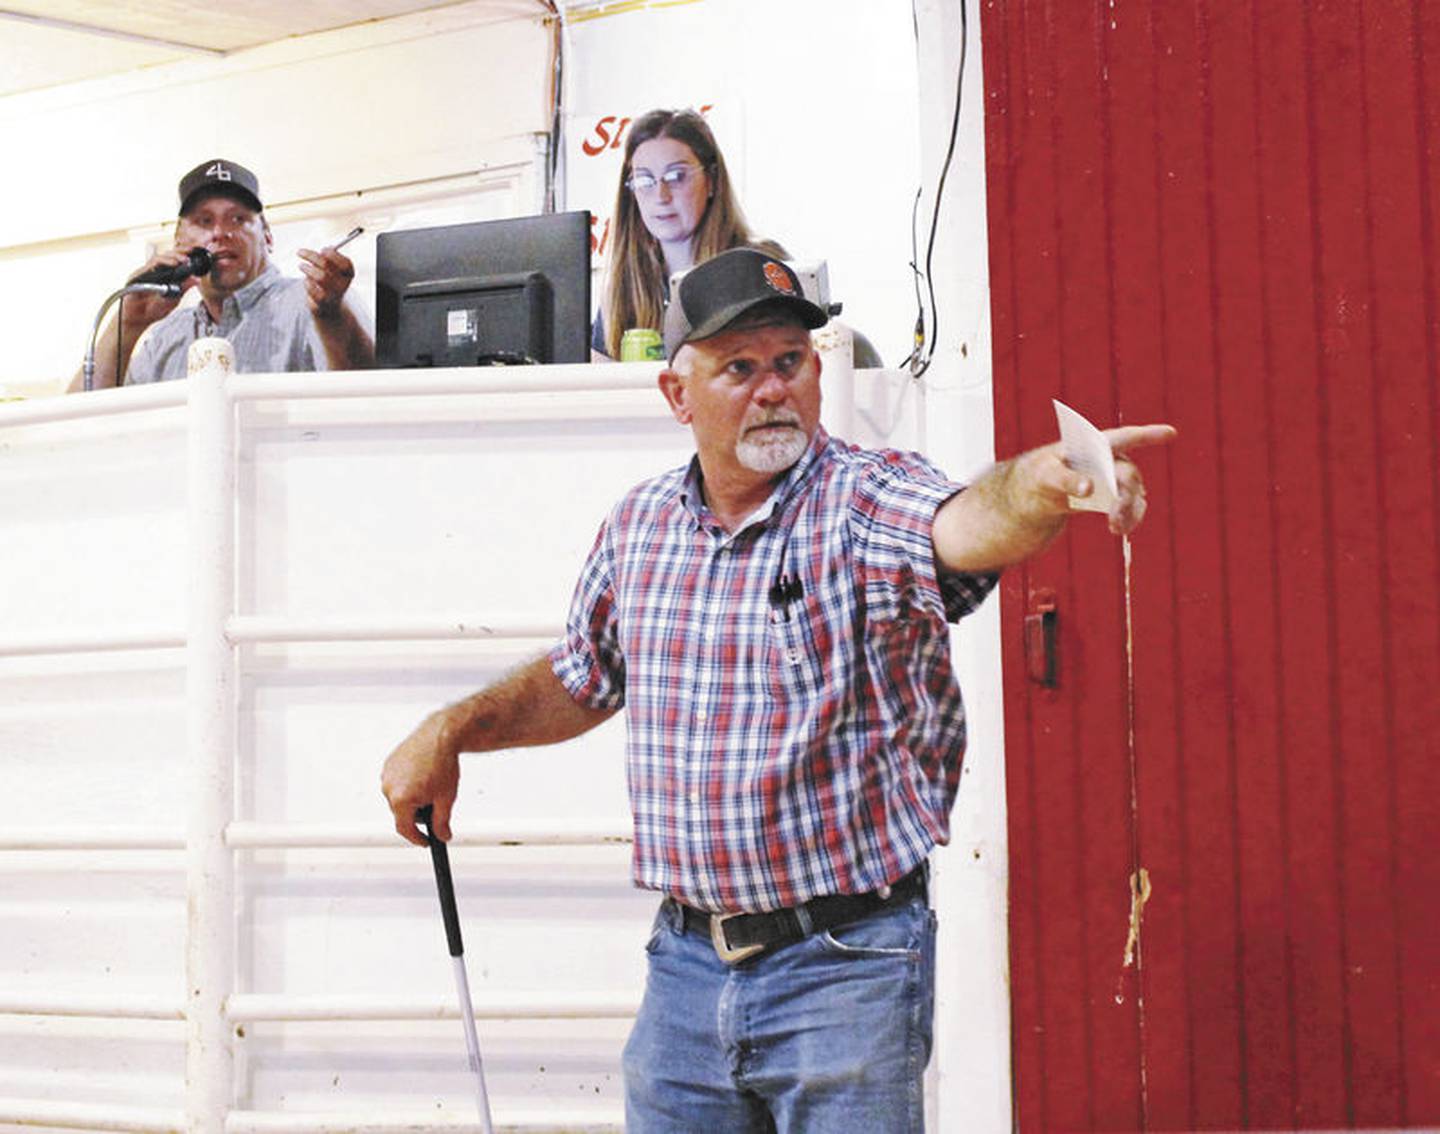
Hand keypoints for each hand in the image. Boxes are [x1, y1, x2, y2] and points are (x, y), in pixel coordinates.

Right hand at [122, 248, 195, 323]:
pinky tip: (174, 264)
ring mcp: (146, 271)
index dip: (186, 253)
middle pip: (168, 254)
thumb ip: (183, 289)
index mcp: (164, 274)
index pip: (175, 259)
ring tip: (185, 259)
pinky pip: (151, 265)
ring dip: (174, 256)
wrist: (138, 319)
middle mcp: (154, 270)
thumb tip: (197, 279)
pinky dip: (164, 262)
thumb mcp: (174, 299)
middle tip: (193, 251)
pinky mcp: (138, 274)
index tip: (198, 251)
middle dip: (181, 251)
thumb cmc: (154, 309)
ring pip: (160, 257)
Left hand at [297, 246, 355, 319]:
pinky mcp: (323, 301)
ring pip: (320, 276)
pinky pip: (312, 287)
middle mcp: (343, 284)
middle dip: (311, 256)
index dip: (332, 254)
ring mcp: (334, 293)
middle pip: (327, 264)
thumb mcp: (332, 269)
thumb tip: (328, 248)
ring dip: (307, 269)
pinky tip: (307, 282)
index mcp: (348, 274)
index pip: (345, 262)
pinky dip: (306, 282)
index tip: (321, 249)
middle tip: (300, 252)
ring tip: (301, 266)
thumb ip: (330, 258)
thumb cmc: (329, 282)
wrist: (329, 306)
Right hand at [380, 710, 461, 845]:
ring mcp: (387, 775)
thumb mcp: (446, 798)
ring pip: (399, 797)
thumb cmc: (443, 764)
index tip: (425, 841)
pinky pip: (396, 782)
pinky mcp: (388, 764)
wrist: (441, 736)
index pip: (405, 829)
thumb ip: (442, 822)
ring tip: (430, 784)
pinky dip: (407, 784)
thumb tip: (442, 836)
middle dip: (418, 813)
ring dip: (412, 798)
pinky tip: (422, 775)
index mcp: (401, 799)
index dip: (417, 838)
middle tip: (435, 803)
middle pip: (402, 813)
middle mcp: (389, 788)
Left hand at [1029, 423, 1175, 534]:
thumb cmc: (1039, 476)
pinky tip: (1119, 530)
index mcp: (1094, 445)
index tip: (1171, 433)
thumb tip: (1090, 488)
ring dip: (1129, 511)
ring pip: (1133, 493)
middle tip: (1114, 516)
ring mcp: (1113, 477)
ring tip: (1117, 528)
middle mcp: (1109, 459)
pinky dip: (1129, 519)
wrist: (1036, 495)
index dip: (1148, 435)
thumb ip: (1066, 480)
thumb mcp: (1046, 476)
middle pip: (1128, 474)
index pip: (1124, 437)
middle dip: (1125, 495)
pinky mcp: (1113, 496)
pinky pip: (1131, 507)